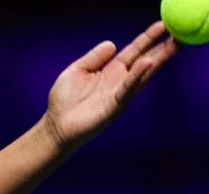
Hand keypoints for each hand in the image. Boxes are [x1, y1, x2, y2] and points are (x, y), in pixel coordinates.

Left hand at [43, 21, 178, 150]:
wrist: (56, 125)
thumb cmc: (64, 99)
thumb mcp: (77, 70)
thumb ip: (94, 58)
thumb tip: (112, 44)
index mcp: (111, 69)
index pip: (133, 51)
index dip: (147, 38)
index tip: (162, 26)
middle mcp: (119, 80)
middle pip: (145, 61)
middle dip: (162, 48)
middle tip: (180, 34)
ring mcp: (119, 94)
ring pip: (143, 74)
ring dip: (158, 60)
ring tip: (173, 46)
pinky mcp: (114, 106)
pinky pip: (128, 88)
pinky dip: (136, 76)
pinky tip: (146, 63)